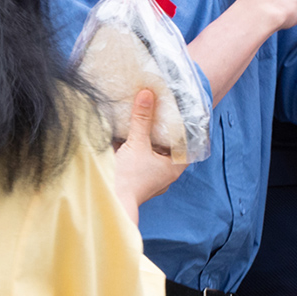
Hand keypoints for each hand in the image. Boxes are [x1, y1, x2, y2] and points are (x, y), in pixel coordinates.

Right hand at [111, 89, 185, 219]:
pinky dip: (136, 148)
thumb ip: (142, 118)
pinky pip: (140, 160)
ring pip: (153, 154)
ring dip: (148, 140)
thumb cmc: (129, 177)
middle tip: (161, 112)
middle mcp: (165, 174)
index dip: (185, 131)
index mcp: (173, 167)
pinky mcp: (136, 179)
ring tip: (145, 120)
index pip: (187, 146)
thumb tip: (147, 94)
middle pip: (168, 148)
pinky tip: (128, 134)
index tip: (182, 114)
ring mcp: (150, 178)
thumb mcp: (137, 143)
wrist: (109, 201)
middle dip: (163, 132)